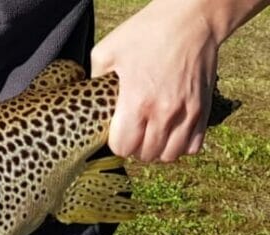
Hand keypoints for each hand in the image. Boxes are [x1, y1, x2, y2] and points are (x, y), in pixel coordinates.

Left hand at [91, 0, 218, 162]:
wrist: (191, 19)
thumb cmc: (147, 32)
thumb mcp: (107, 51)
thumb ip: (94, 80)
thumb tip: (90, 97)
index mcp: (137, 101)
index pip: (123, 147)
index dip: (116, 143)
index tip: (116, 131)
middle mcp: (164, 112)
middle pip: (145, 154)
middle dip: (135, 148)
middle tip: (132, 132)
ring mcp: (187, 113)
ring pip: (170, 155)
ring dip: (157, 150)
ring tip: (150, 135)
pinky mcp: (204, 110)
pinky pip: (192, 146)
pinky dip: (180, 145)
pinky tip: (170, 132)